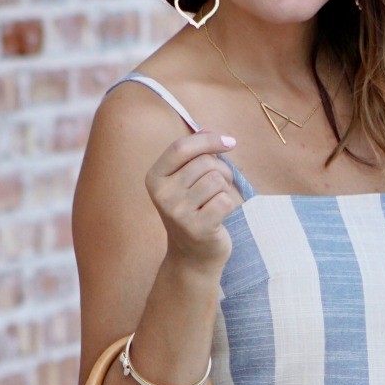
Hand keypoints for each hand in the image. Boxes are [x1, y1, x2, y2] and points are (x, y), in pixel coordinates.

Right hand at [145, 130, 240, 266]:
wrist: (193, 256)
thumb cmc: (194, 210)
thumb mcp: (188, 180)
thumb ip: (197, 154)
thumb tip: (209, 128)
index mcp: (154, 178)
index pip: (181, 147)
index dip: (208, 139)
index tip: (230, 142)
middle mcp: (161, 195)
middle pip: (204, 163)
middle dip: (221, 170)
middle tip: (219, 186)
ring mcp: (177, 213)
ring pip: (216, 180)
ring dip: (225, 188)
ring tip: (217, 201)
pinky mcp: (196, 228)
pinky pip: (225, 200)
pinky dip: (230, 205)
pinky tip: (219, 216)